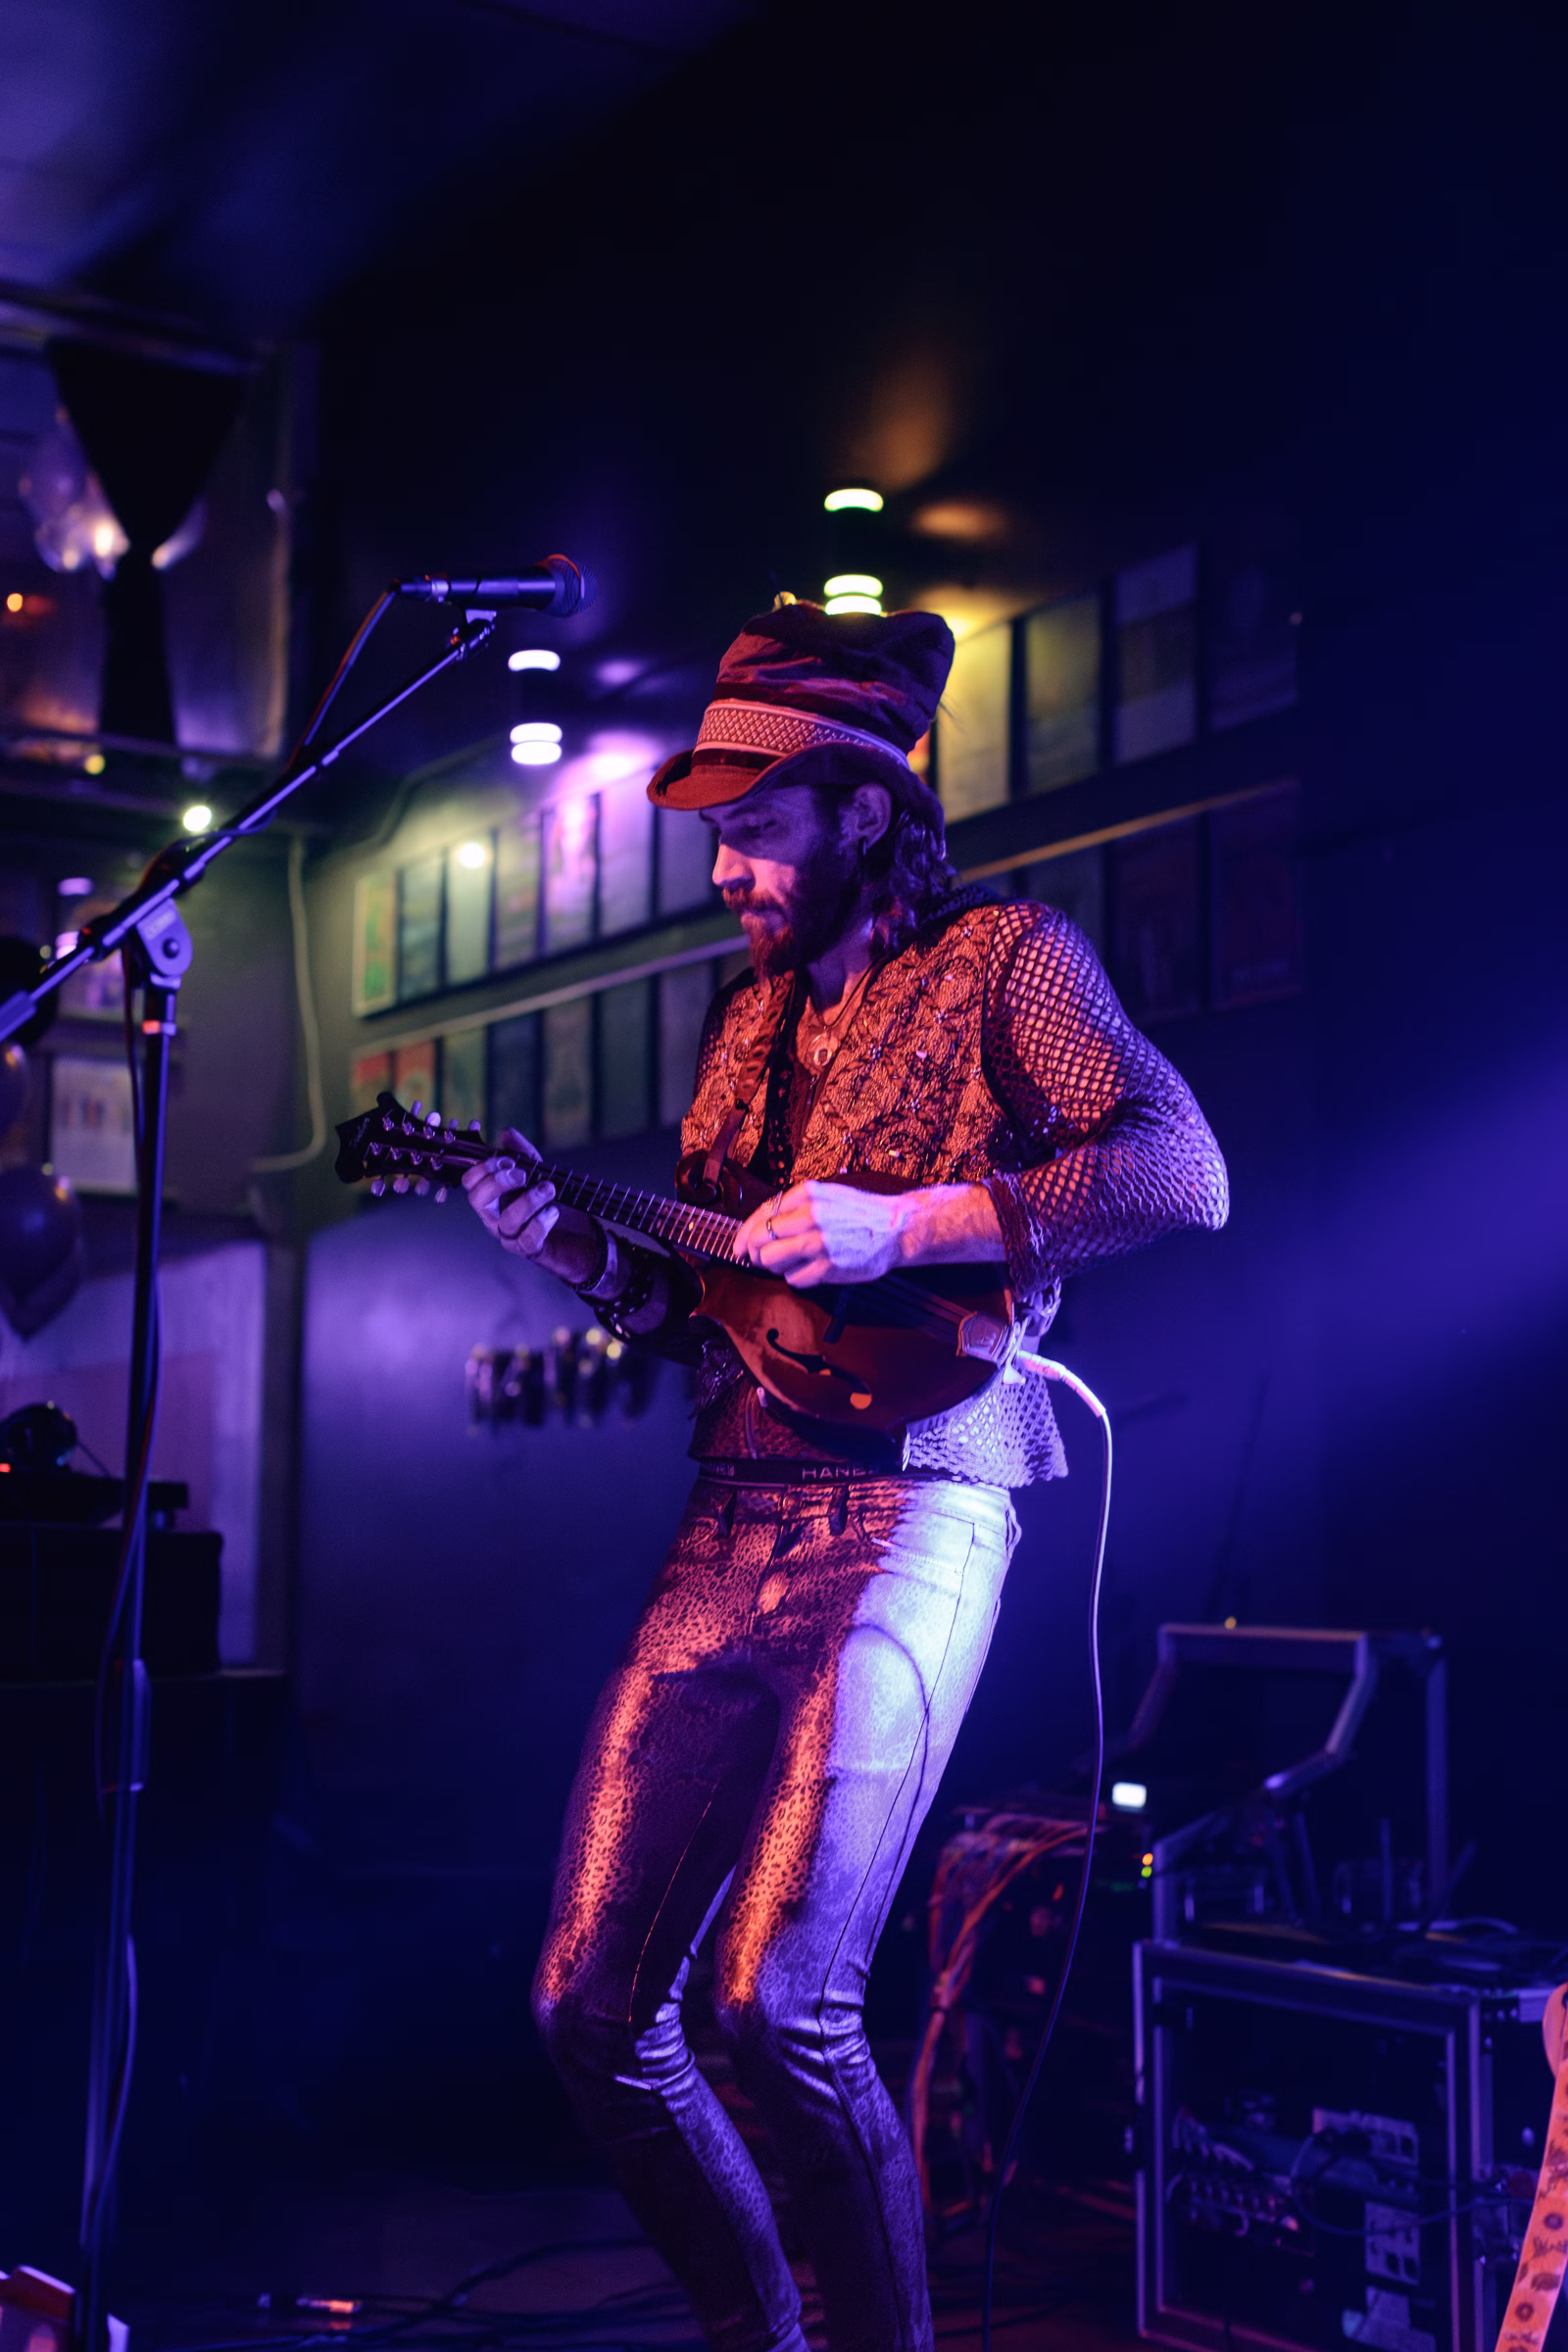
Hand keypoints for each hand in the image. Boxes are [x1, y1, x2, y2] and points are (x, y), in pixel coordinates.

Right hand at [462, 1127, 585, 1273]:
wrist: (583, 1233)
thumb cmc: (553, 1202)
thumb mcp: (540, 1173)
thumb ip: (523, 1154)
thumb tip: (505, 1133)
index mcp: (494, 1196)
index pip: (470, 1182)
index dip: (484, 1168)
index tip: (508, 1161)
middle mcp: (496, 1217)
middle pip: (477, 1200)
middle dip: (498, 1182)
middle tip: (524, 1176)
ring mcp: (511, 1236)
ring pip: (506, 1221)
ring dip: (528, 1201)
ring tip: (549, 1189)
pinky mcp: (530, 1251)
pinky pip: (526, 1240)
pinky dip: (541, 1223)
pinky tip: (553, 1212)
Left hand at [735, 1180, 906, 1287]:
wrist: (898, 1228)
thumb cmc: (860, 1213)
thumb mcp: (826, 1195)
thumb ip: (794, 1206)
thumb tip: (758, 1226)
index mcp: (807, 1194)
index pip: (761, 1214)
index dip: (744, 1234)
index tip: (739, 1247)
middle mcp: (810, 1216)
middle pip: (759, 1240)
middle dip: (755, 1253)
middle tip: (761, 1258)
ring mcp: (819, 1242)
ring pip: (771, 1261)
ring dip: (774, 1266)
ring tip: (791, 1262)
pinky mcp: (829, 1266)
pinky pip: (793, 1279)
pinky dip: (797, 1277)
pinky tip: (811, 1269)